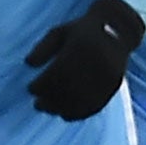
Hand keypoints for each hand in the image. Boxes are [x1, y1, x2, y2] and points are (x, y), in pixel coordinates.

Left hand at [25, 0, 144, 120]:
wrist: (117, 29)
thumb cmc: (81, 31)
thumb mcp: (58, 32)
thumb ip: (43, 48)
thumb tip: (28, 63)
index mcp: (80, 47)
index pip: (57, 72)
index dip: (42, 84)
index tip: (30, 88)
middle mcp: (96, 62)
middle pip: (69, 89)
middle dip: (50, 99)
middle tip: (37, 104)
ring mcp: (107, 76)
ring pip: (81, 99)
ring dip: (62, 108)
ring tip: (48, 110)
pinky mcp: (114, 86)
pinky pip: (95, 105)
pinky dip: (79, 113)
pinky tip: (65, 115)